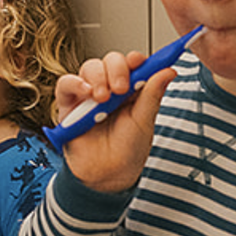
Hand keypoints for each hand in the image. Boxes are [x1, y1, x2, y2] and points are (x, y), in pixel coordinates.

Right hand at [53, 49, 179, 192]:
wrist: (108, 175)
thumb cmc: (128, 150)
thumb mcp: (144, 121)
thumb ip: (152, 94)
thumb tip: (168, 71)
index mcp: (131, 90)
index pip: (132, 64)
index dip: (135, 59)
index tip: (139, 61)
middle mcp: (110, 88)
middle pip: (110, 61)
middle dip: (117, 69)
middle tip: (122, 88)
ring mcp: (89, 94)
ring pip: (90, 67)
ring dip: (98, 77)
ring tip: (104, 98)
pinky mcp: (69, 104)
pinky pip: (66, 83)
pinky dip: (75, 83)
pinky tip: (86, 92)